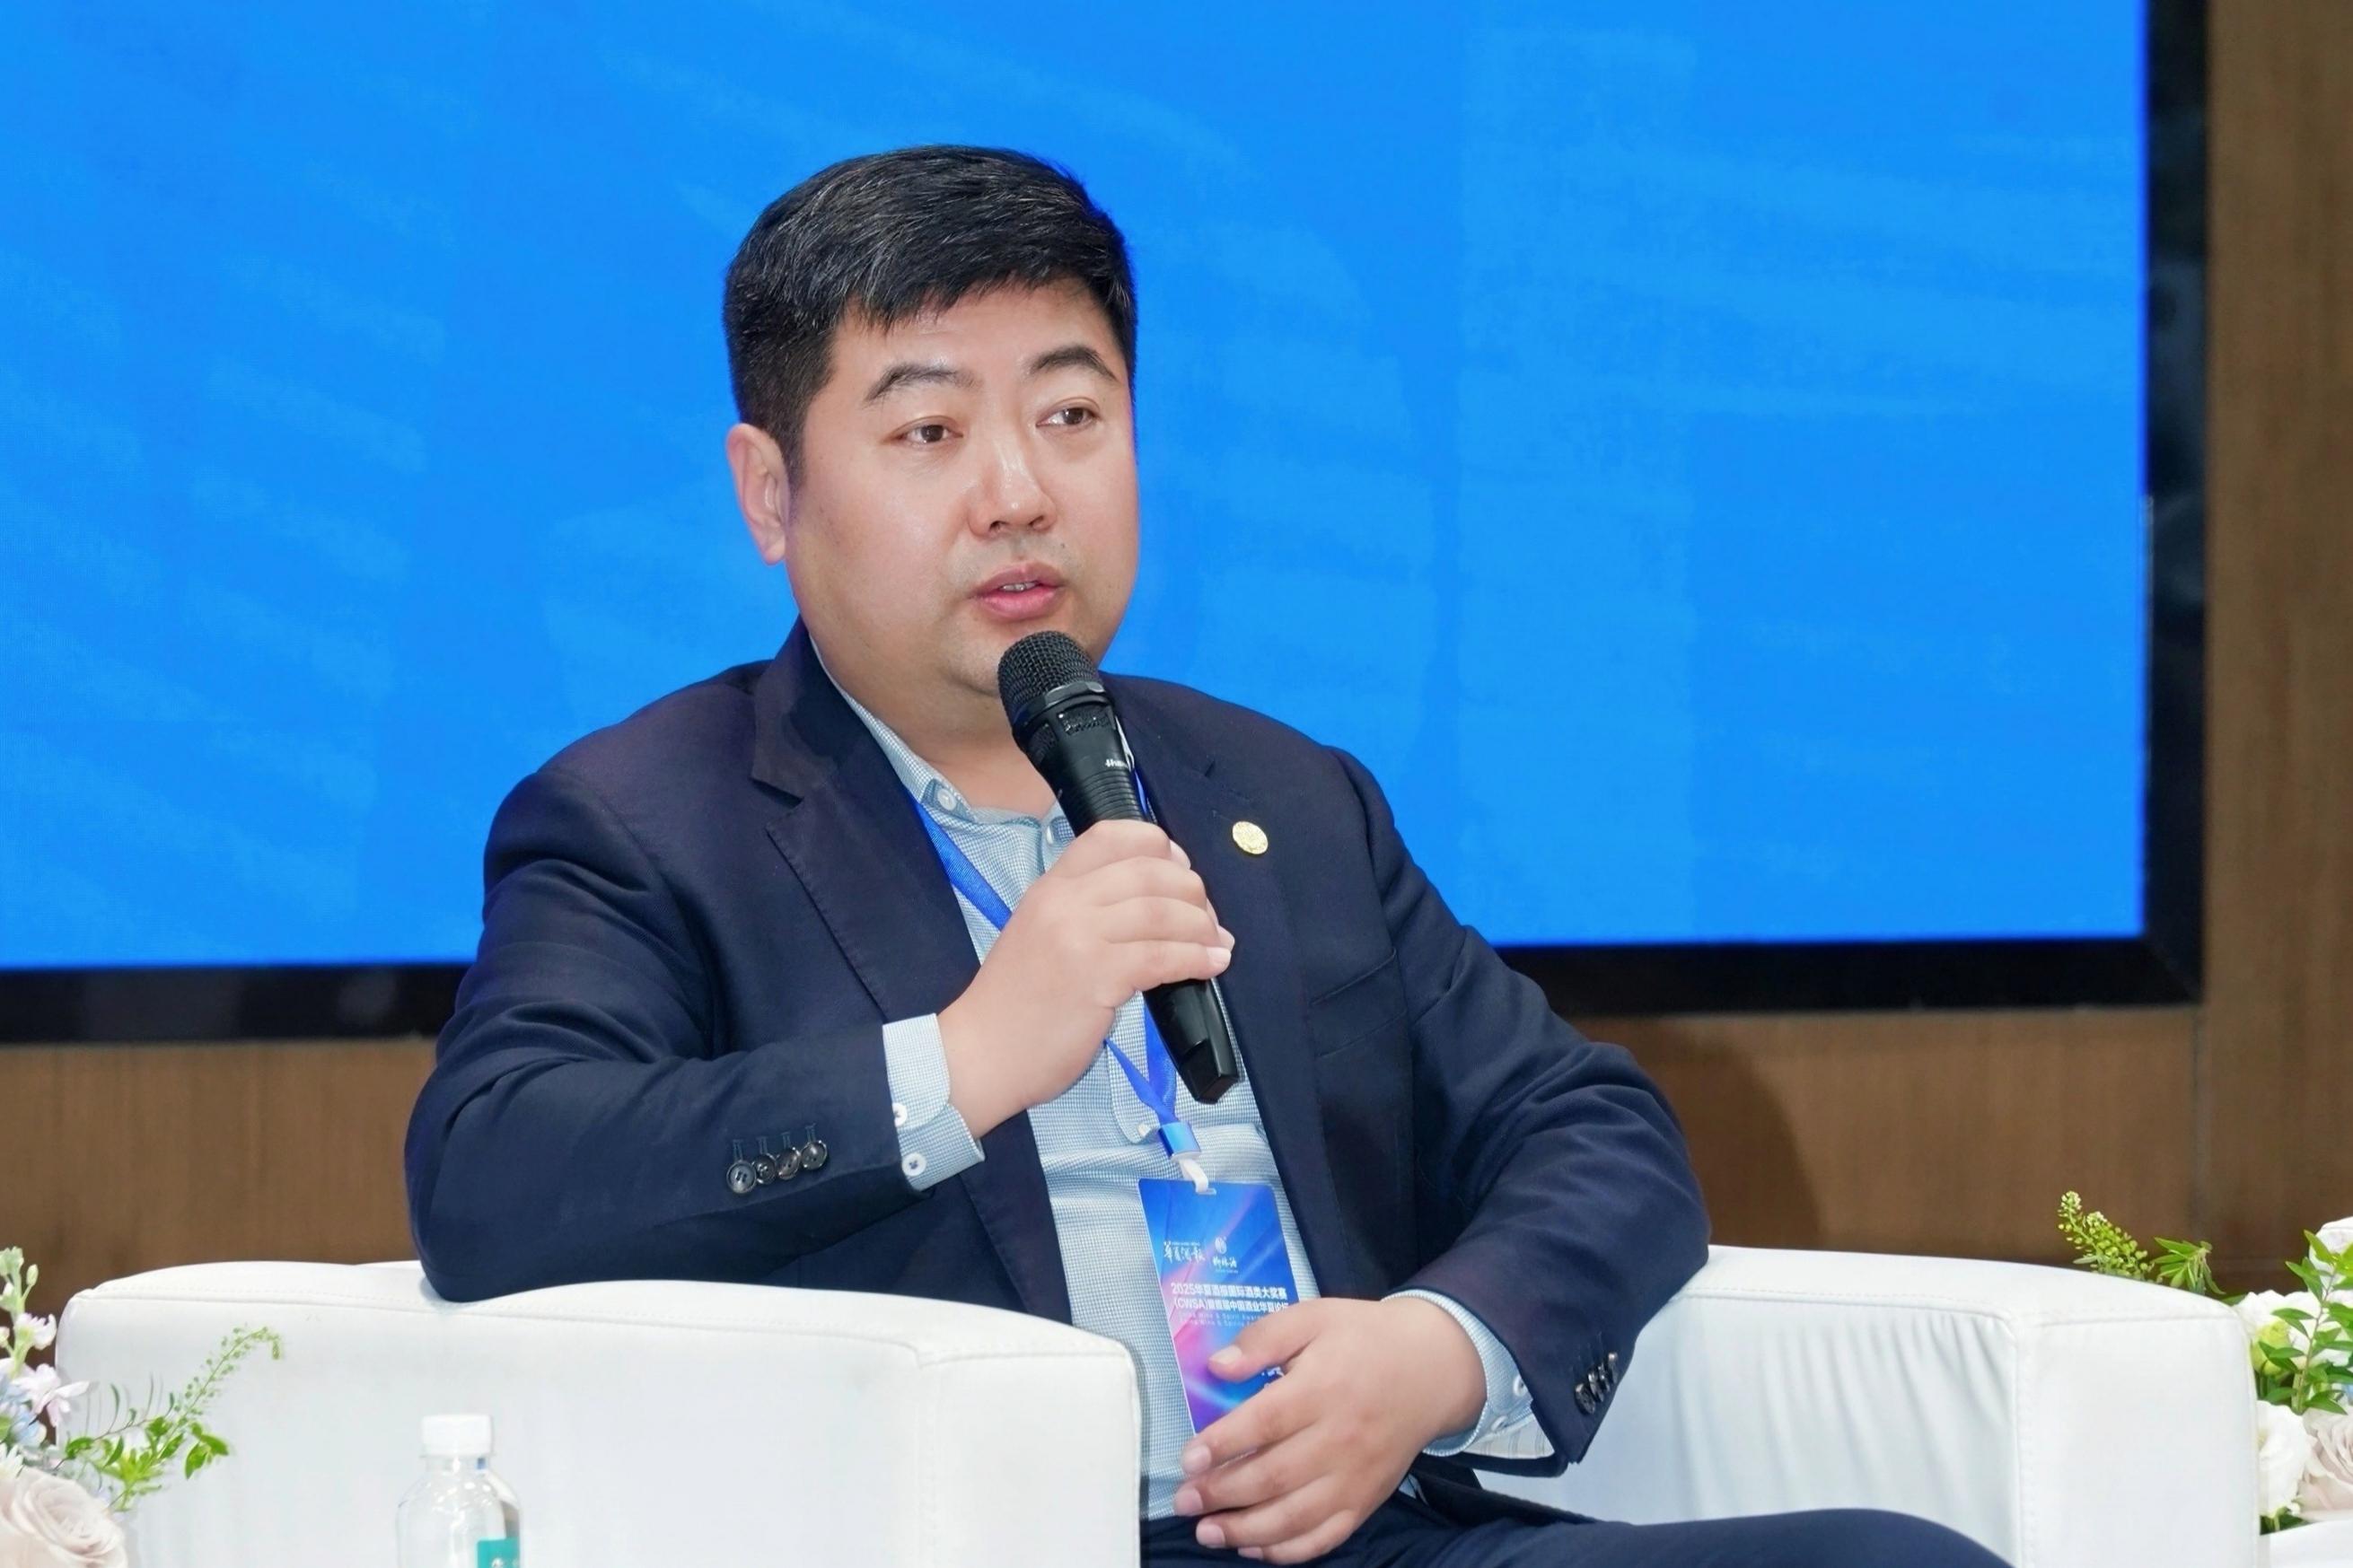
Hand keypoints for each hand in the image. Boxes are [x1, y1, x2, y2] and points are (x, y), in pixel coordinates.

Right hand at [939, 820, 1231, 1136]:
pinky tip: (1211, 965)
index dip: (1158, 845)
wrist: (980, 1053)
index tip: (1181, 870)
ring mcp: (1078, 938)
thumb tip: (1155, 906)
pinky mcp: (1096, 978)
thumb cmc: (1013, 1005)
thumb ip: (1085, 913)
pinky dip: (1197, 958)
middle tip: (1208, 919)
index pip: (1110, 835)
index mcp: (1050, 887)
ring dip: (1202, 926)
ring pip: (1161, 911)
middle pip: (1149, 871)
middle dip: (1193, 891)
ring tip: (1217, 944)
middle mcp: (1064, 903)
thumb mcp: (1040, 935)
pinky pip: (1162, 956)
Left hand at [1172, 1296, 1484, 1562]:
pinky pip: (1325, 1537)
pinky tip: (1252, 1547)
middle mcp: (1340, 1438)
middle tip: (1184, 1500)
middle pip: (1274, 1476)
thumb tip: (1217, 1366)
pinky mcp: (1366, 1500)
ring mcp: (1355, 1476)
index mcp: (1323, 1388)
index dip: (1223, 1445)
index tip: (1188, 1459)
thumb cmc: (1363, 1340)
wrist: (1432, 1369)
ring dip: (1245, 1530)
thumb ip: (1264, 1338)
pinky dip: (1287, 1551)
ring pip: (1295, 1516)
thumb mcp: (1314, 1317)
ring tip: (1207, 1531)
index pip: (1265, 1423)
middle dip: (1222, 1494)